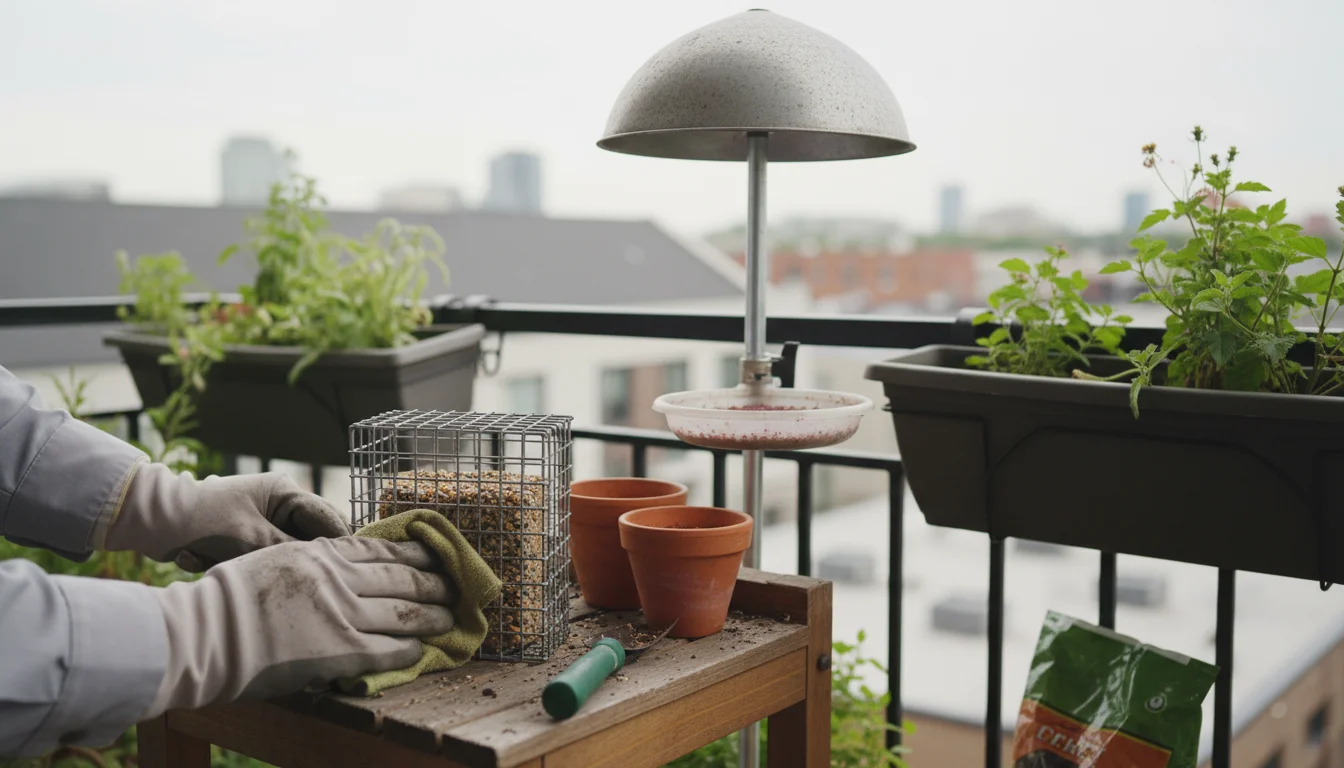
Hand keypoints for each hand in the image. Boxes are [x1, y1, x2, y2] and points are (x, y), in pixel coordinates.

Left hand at [101, 463, 351, 570]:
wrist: (150, 520)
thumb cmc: (202, 520)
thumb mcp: (250, 539)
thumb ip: (291, 553)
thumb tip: (327, 569)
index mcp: (286, 492)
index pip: (329, 520)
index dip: (340, 548)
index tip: (346, 575)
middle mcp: (281, 504)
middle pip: (311, 539)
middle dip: (301, 561)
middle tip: (298, 582)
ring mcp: (265, 521)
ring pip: (286, 553)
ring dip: (266, 566)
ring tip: (228, 565)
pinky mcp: (248, 539)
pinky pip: (262, 558)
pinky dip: (246, 567)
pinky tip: (207, 561)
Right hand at [144, 536, 454, 714]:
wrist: (206, 634)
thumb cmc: (228, 599)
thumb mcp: (274, 559)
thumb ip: (311, 561)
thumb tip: (337, 567)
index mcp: (322, 554)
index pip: (382, 548)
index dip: (415, 553)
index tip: (435, 555)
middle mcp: (339, 579)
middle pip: (403, 577)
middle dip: (434, 583)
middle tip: (454, 587)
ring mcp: (344, 615)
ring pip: (405, 612)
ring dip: (432, 616)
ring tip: (448, 618)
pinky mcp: (342, 651)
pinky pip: (389, 649)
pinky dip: (410, 649)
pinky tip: (421, 650)